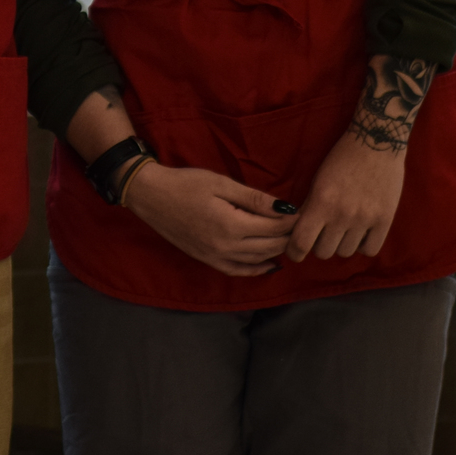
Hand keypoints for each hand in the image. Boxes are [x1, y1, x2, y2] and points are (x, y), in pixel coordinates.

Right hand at [122, 161, 294, 277]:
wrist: (151, 196)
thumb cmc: (185, 183)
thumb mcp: (221, 183)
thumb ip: (254, 199)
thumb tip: (286, 209)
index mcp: (232, 225)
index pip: (274, 227)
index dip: (292, 220)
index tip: (304, 212)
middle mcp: (226, 246)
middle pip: (270, 246)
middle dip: (289, 236)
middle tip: (302, 225)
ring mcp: (216, 256)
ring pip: (258, 259)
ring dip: (277, 250)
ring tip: (290, 239)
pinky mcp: (207, 260)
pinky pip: (238, 271)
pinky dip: (257, 269)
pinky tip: (270, 264)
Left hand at [288, 130, 406, 260]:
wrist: (376, 142)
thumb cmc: (342, 158)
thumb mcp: (318, 180)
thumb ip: (310, 207)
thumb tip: (300, 231)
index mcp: (321, 202)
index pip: (301, 243)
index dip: (294, 252)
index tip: (295, 252)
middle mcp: (342, 214)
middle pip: (323, 252)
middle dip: (319, 245)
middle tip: (322, 234)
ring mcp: (365, 219)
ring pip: (345, 252)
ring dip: (341, 244)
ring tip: (343, 229)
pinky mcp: (384, 220)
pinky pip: (369, 250)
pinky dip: (362, 245)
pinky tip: (360, 233)